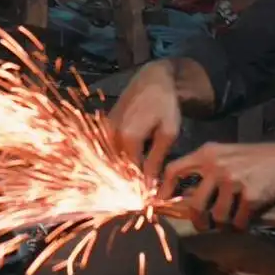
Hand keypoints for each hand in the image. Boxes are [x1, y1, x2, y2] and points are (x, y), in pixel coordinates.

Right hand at [108, 61, 181, 181]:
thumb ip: (156, 159)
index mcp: (128, 137)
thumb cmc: (165, 104)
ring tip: (139, 175)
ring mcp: (106, 129)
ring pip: (112, 159)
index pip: (131, 172)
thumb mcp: (168, 132)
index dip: (140, 186)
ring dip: (123, 169)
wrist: (152, 79)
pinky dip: (118, 158)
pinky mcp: (105, 125)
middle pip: (118, 167)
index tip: (149, 196)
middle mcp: (112, 134)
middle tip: (144, 188)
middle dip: (130, 180)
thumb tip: (150, 185)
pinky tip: (131, 161)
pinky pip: (110, 148)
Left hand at [160, 141, 274, 229]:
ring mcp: (233, 181)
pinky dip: (243, 224)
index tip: (161, 204)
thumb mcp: (228, 154)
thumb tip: (184, 195)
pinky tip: (250, 215)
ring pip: (217, 217)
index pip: (174, 170)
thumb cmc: (259, 158)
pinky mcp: (250, 196)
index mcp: (208, 153)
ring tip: (236, 215)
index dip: (164, 190)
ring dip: (226, 223)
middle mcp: (216, 165)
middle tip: (204, 225)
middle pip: (193, 204)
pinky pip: (238, 222)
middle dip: (198, 221)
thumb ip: (206, 169)